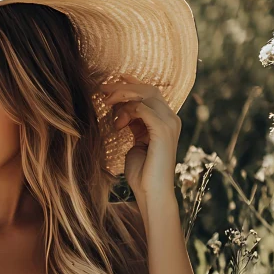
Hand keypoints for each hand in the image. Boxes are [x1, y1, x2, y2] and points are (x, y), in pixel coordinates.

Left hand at [101, 72, 181, 202]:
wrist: (152, 193)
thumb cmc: (142, 173)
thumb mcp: (135, 144)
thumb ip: (133, 126)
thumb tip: (122, 113)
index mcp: (165, 121)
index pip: (149, 93)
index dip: (131, 83)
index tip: (111, 81)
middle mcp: (171, 118)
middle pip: (147, 89)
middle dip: (123, 87)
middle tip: (103, 90)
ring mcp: (170, 123)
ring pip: (145, 95)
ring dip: (122, 97)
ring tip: (106, 104)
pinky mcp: (163, 130)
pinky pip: (143, 109)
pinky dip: (127, 112)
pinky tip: (118, 124)